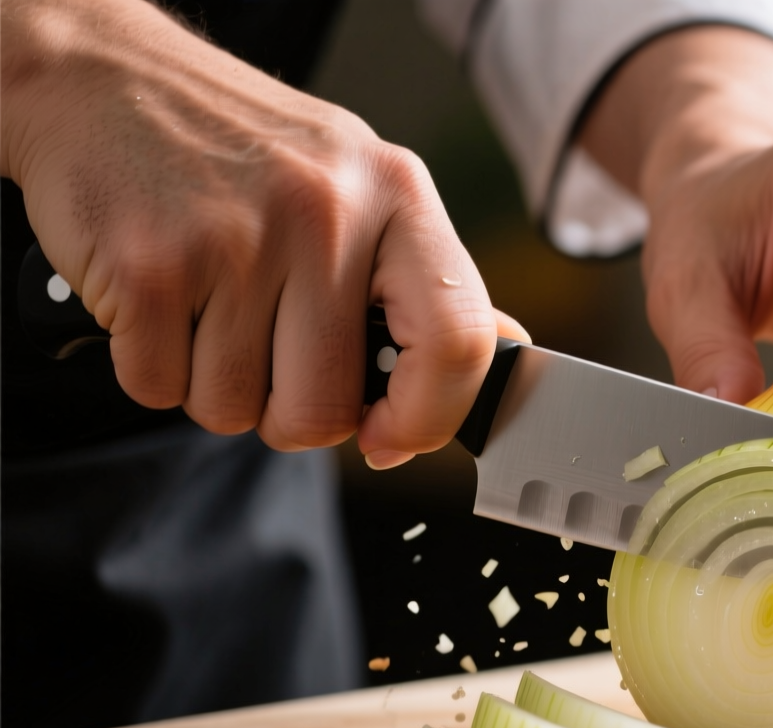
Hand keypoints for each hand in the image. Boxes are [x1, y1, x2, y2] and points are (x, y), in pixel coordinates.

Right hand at [0, 0, 527, 466]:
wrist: (103, 77)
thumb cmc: (241, 149)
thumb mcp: (358, 186)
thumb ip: (423, 279)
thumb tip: (500, 357)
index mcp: (397, 196)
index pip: (459, 342)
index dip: (429, 417)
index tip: (391, 437)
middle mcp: (326, 214)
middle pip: (326, 407)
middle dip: (291, 413)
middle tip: (268, 354)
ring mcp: (235, 240)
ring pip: (237, 409)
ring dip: (215, 386)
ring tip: (208, 306)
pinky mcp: (150, 267)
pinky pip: (161, 391)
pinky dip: (153, 369)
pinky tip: (159, 300)